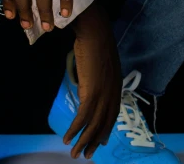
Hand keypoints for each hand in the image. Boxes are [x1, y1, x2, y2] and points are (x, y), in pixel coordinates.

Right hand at [65, 0, 121, 158]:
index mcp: (115, 85)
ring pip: (93, 124)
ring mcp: (103, 93)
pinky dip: (75, 130)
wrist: (95, 32)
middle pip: (104, 123)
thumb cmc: (95, 41)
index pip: (113, 113)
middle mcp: (112, 92)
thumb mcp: (102, 62)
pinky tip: (67, 139)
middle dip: (95, 141)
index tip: (102, 141)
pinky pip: (83, 117)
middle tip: (87, 155)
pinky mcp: (92, 92)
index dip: (107, 129)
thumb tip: (91, 80)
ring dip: (83, 141)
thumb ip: (100, 75)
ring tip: (75, 154)